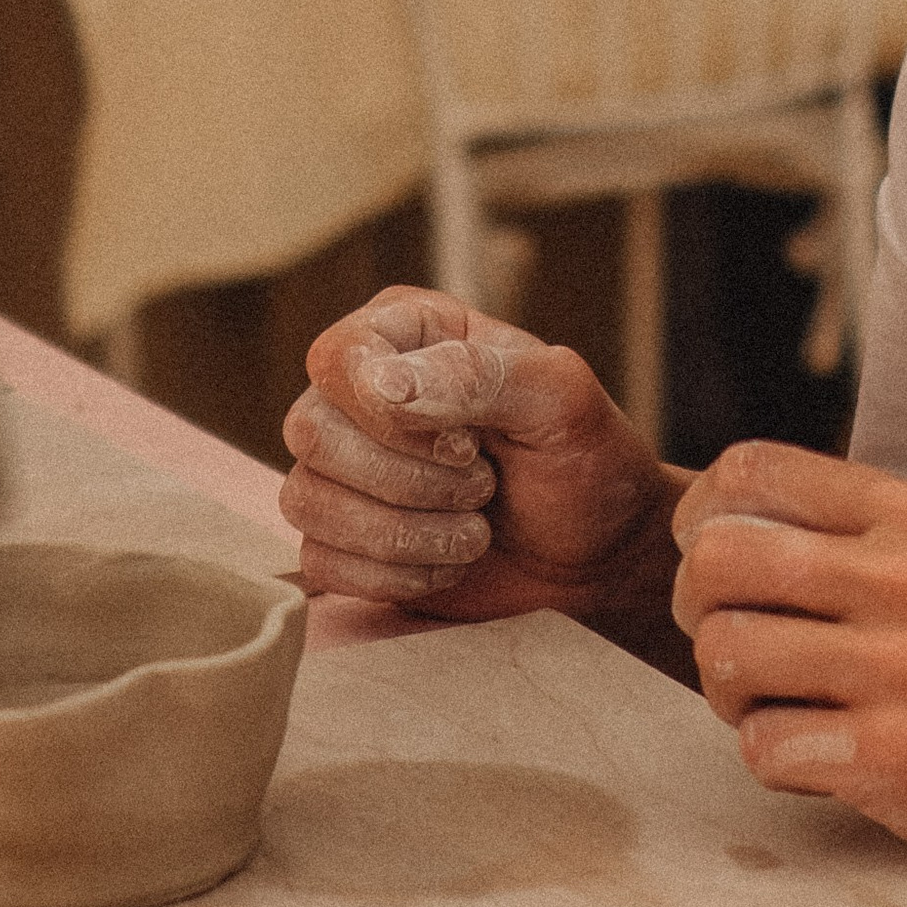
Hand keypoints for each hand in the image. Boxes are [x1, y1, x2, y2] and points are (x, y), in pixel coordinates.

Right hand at [281, 285, 682, 641]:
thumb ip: (480, 374)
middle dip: (410, 481)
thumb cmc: (586, 462)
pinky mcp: (341, 537)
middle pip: (311, 433)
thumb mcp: (561, 402)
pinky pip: (321, 560)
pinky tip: (449, 561)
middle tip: (484, 487)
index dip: (389, 414)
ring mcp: (343, 466)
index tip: (469, 445)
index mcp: (407, 332)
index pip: (339, 357)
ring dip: (406, 533)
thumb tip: (383, 384)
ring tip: (476, 530)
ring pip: (307, 501)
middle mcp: (360, 392)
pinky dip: (394, 574)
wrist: (599, 555)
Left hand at [670, 443, 906, 878]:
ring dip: (730, 695)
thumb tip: (714, 522)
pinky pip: (762, 746)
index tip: (718, 566)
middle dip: (697, 610)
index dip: (702, 518)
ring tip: (780, 707)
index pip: (751, 469)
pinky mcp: (894, 754)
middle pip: (716, 558)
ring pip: (725, 654)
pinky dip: (775, 760)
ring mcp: (904, 667)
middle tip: (734, 649)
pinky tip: (825, 760)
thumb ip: (849, 532)